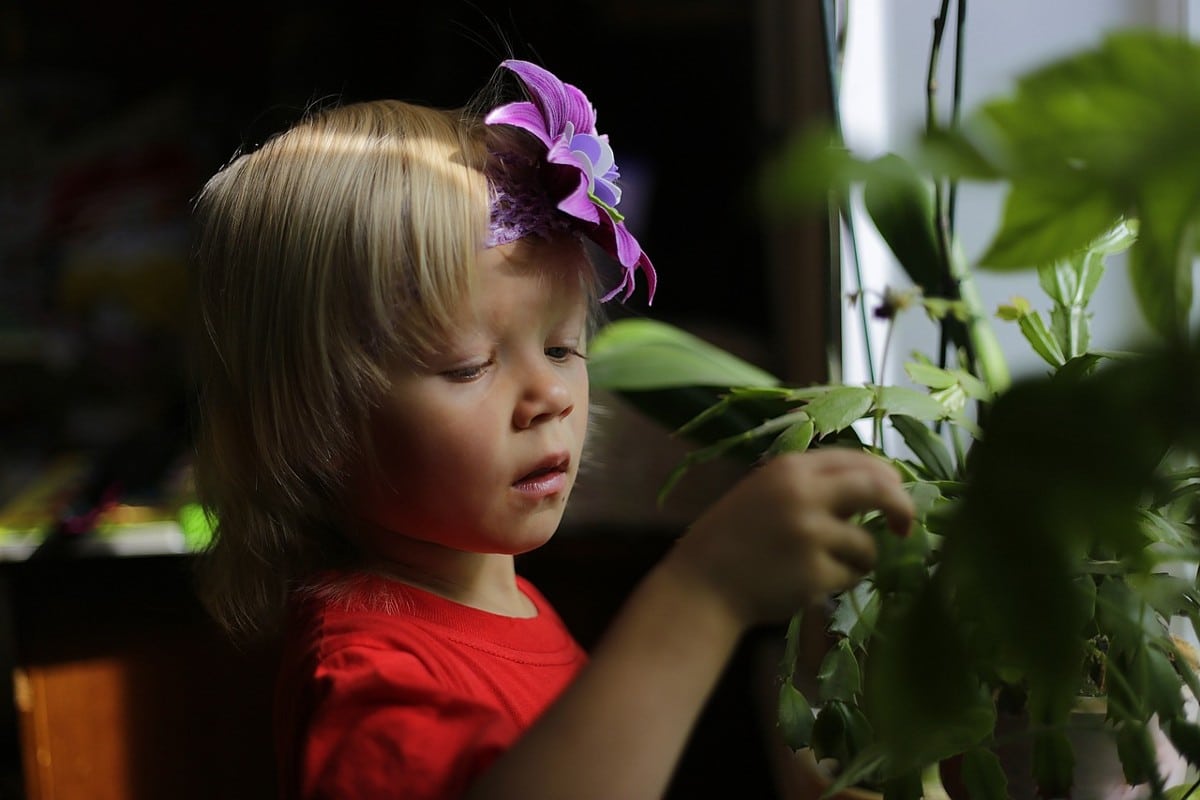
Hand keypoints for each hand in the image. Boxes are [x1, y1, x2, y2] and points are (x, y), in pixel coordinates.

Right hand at [667, 449, 913, 627]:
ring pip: (866, 544)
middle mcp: (803, 495)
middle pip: (876, 489)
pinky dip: (839, 582)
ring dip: (859, 559)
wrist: (702, 584)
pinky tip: (807, 584)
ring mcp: (810, 535)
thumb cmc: (735, 538)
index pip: (856, 461)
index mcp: (790, 469)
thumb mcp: (767, 493)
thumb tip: (877, 490)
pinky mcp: (814, 574)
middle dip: (900, 507)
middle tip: (905, 526)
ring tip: (826, 567)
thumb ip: (813, 486)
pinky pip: (850, 577)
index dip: (885, 477)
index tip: (896, 493)